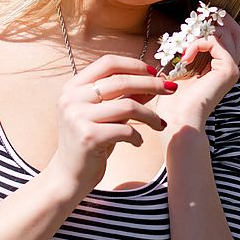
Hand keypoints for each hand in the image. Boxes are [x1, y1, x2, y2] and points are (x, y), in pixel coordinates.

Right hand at [47, 55, 177, 196]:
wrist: (68, 176)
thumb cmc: (90, 141)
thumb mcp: (106, 114)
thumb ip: (126, 96)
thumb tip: (155, 80)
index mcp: (73, 86)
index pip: (108, 63)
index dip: (134, 65)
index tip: (155, 72)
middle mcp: (72, 98)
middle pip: (121, 81)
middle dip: (151, 84)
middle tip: (171, 89)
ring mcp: (78, 117)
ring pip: (127, 106)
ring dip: (150, 115)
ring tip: (160, 124)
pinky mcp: (88, 138)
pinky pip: (125, 130)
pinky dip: (138, 136)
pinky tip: (138, 141)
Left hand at [155, 13, 239, 134]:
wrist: (177, 119)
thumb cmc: (174, 97)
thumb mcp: (181, 66)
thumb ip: (189, 48)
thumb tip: (187, 27)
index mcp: (222, 66)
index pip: (230, 35)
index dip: (218, 21)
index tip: (198, 15)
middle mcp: (231, 66)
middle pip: (236, 31)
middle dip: (217, 19)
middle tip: (199, 13)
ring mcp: (232, 68)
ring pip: (224, 33)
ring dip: (200, 32)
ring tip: (184, 43)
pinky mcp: (229, 70)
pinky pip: (214, 42)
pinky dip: (196, 44)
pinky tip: (184, 57)